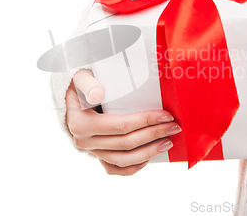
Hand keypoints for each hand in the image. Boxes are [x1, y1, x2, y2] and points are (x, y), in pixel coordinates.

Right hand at [65, 69, 181, 175]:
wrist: (72, 96)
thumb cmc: (81, 84)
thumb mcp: (80, 78)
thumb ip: (87, 83)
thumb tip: (98, 94)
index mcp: (80, 123)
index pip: (120, 126)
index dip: (146, 121)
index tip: (166, 115)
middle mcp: (84, 141)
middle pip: (126, 143)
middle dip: (154, 135)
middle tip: (174, 127)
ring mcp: (90, 151)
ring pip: (123, 160)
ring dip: (149, 152)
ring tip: (168, 142)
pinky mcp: (96, 156)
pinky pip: (114, 168)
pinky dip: (133, 167)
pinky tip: (149, 158)